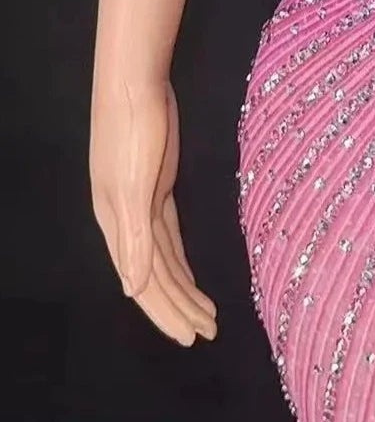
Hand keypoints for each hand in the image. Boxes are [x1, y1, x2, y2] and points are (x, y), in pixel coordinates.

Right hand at [90, 78, 217, 345]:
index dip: (167, 313)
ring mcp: (143, 206)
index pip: (145, 284)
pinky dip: (180, 262)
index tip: (192, 337)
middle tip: (209, 333)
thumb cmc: (131, 132)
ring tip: (208, 315)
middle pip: (156, 278)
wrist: (134, 85)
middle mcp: (127, 223)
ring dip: (184, 289)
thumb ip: (133, 238)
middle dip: (179, 308)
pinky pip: (169, 238)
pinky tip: (191, 277)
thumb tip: (131, 289)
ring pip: (164, 261)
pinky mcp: (159, 189)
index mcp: (118, 226)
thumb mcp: (133, 186)